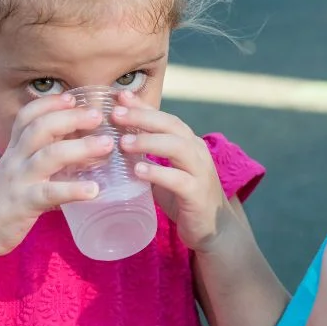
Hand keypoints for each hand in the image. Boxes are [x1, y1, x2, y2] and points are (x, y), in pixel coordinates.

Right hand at [0, 94, 111, 257]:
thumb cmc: (1, 202)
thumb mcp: (16, 173)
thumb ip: (38, 159)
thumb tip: (74, 148)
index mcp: (14, 151)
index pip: (27, 117)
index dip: (49, 103)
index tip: (73, 97)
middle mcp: (15, 160)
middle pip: (41, 128)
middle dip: (70, 117)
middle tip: (98, 115)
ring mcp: (18, 181)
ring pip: (49, 156)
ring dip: (80, 147)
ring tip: (106, 145)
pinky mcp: (23, 204)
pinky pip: (50, 194)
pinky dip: (74, 190)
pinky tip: (94, 190)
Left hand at [111, 90, 231, 252]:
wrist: (213, 229)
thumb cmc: (184, 197)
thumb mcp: (165, 171)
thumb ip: (148, 157)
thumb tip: (113, 143)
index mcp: (189, 143)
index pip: (166, 117)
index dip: (144, 106)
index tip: (119, 96)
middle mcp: (197, 152)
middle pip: (171, 126)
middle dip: (143, 117)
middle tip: (115, 114)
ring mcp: (200, 172)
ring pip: (177, 147)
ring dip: (149, 142)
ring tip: (123, 142)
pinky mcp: (197, 194)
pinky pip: (179, 179)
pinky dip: (158, 172)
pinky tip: (139, 170)